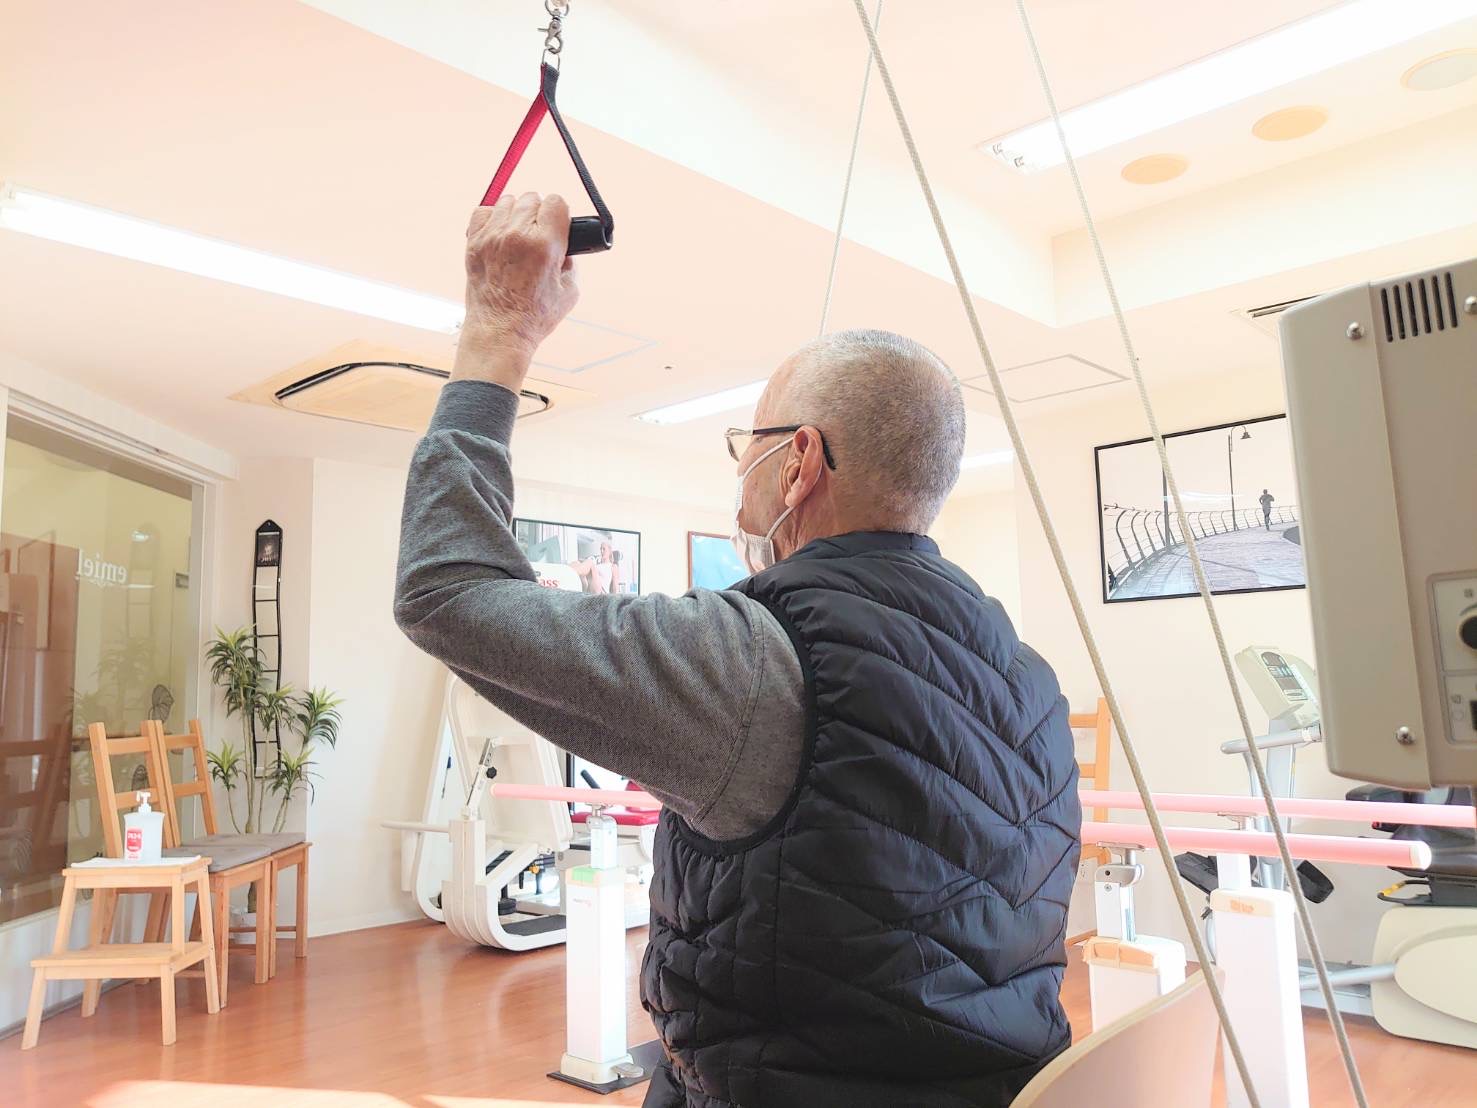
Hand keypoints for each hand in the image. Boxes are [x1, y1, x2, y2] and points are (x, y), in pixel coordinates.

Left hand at [452, 192, 579, 389]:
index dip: (560, 214)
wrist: (500, 331)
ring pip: (509, 202)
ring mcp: (492, 237)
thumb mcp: (569, 290)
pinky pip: (484, 211)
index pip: (556, 202)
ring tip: (518, 236)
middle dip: (539, 214)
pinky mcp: (474, 242)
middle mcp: (517, 235)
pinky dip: (493, 218)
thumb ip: (570, 260)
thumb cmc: (536, 316)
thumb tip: (563, 244)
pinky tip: (500, 235)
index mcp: (545, 244)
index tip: (558, 227)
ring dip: (516, 214)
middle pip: (532, 198)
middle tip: (538, 236)